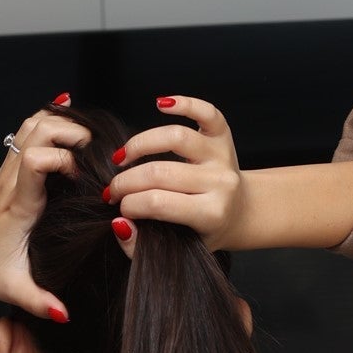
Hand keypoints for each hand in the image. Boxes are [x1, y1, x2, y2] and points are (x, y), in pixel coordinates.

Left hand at [0, 110, 90, 318]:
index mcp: (16, 207)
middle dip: (69, 131)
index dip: (62, 159)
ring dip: (59, 123)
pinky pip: (26, 132)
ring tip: (83, 140)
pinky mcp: (7, 170)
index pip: (35, 162)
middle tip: (91, 151)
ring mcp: (7, 172)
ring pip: (30, 124)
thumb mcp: (15, 291)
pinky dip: (48, 121)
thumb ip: (40, 302)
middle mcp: (9, 182)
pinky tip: (67, 122)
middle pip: (37, 130)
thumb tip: (65, 314)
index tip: (80, 177)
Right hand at [104, 94, 248, 258]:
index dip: (129, 204)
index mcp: (210, 214)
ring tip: (122, 158)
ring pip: (175, 137)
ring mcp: (222, 157)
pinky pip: (205, 111)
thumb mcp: (177, 249)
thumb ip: (142, 246)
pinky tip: (160, 104)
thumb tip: (119, 224)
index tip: (116, 207)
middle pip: (161, 173)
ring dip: (140, 144)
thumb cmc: (203, 232)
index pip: (158, 204)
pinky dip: (183, 103)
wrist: (239, 214)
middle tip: (113, 189)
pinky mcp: (223, 135)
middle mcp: (219, 183)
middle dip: (126, 181)